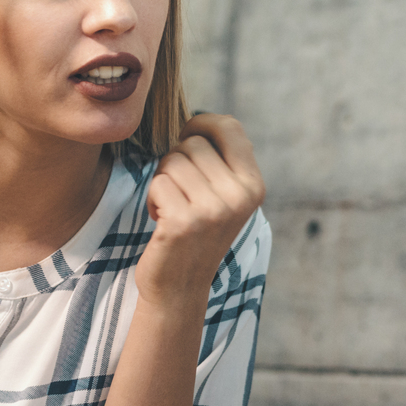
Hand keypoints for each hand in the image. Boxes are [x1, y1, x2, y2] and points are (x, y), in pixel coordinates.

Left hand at [136, 114, 265, 310]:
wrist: (179, 287)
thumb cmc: (195, 233)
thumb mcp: (223, 196)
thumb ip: (222, 161)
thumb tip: (205, 118)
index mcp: (253, 186)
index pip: (231, 127)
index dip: (203, 123)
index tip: (188, 135)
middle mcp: (239, 197)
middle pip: (192, 142)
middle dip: (177, 161)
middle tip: (180, 192)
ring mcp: (213, 210)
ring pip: (171, 161)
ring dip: (163, 181)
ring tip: (172, 208)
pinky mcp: (184, 222)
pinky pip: (157, 183)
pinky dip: (152, 200)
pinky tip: (162, 221)